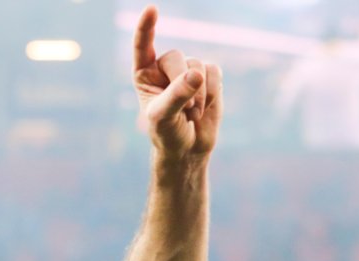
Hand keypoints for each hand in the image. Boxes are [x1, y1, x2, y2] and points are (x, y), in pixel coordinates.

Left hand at [132, 5, 222, 158]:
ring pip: (198, 66)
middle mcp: (164, 67)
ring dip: (197, 95)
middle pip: (177, 57)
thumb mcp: (164, 117)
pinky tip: (203, 108)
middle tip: (182, 111)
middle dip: (181, 83)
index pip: (143, 46)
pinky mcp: (208, 76)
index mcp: (144, 74)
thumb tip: (196, 73)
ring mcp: (187, 70)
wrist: (187, 149)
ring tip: (191, 114)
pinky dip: (212, 93)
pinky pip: (214, 72)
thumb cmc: (167, 134)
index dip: (146, 27)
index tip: (151, 9)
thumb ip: (176, 95)